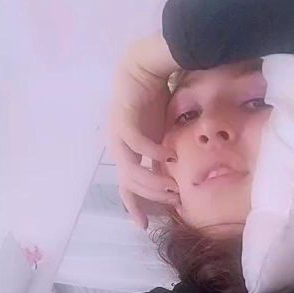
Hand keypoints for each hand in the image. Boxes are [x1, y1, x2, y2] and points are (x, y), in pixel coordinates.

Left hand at [109, 33, 180, 229]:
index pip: (127, 187)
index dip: (134, 207)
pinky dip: (151, 153)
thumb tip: (175, 177)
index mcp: (126, 153)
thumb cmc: (155, 99)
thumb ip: (164, 156)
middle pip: (130, 183)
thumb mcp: (163, 135)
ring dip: (152, 181)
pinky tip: (168, 157)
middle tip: (174, 201)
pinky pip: (135, 143)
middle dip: (152, 196)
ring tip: (173, 185)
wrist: (145, 66)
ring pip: (130, 169)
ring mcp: (118, 135)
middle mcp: (118, 148)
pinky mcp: (123, 119)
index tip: (145, 226)